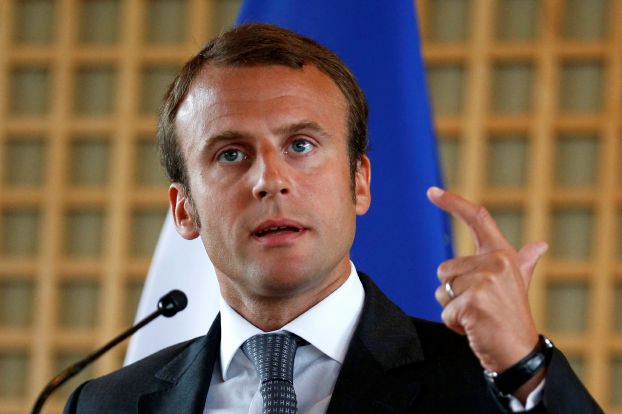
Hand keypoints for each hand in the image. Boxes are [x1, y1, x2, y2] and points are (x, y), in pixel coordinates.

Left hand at [427, 186, 547, 373]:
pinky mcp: (474, 301)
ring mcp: (485, 281)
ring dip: (452, 309)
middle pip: (445, 269)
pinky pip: (445, 310)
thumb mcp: (518, 284)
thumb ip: (524, 262)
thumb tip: (540, 245)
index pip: (477, 219)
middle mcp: (496, 262)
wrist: (519, 352)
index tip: (431, 191)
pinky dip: (453, 323)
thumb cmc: (512, 316)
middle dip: (452, 293)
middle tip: (479, 306)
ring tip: (477, 316)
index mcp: (503, 254)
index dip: (453, 202)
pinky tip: (474, 327)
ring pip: (441, 290)